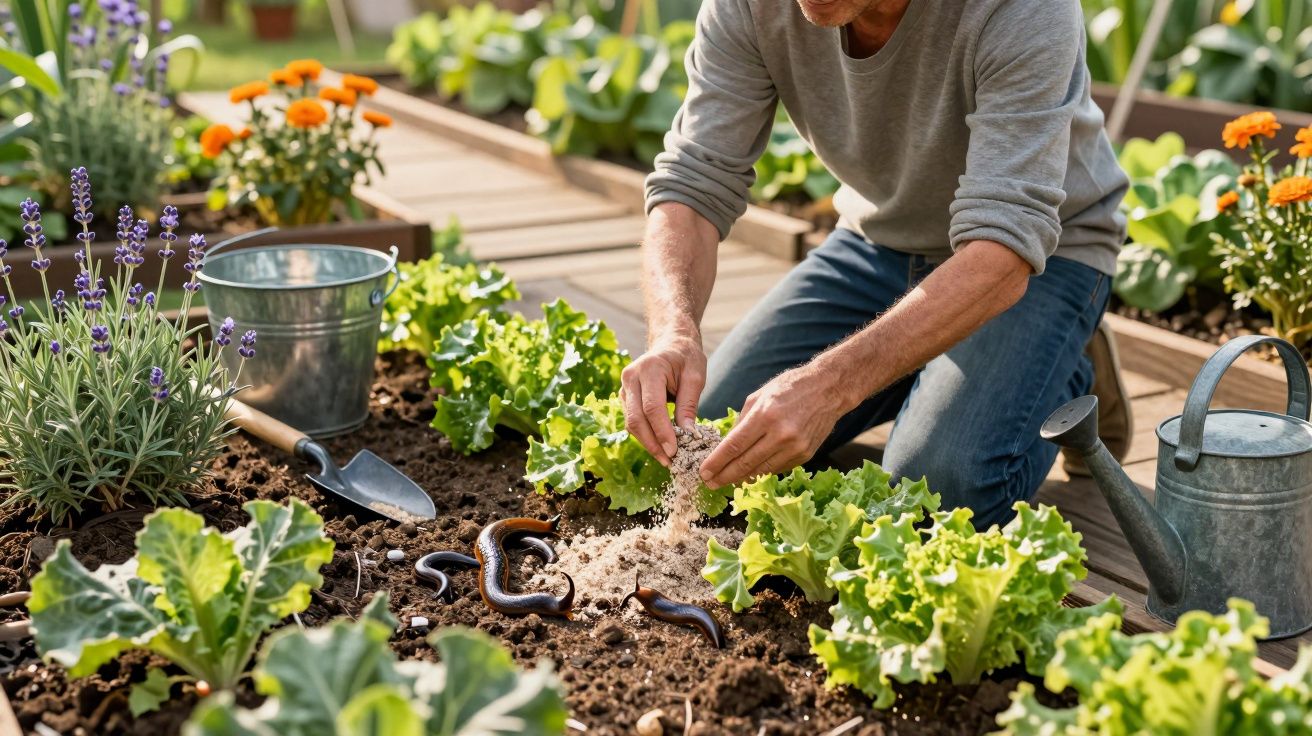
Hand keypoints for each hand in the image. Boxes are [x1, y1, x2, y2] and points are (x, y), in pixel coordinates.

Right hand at [621, 335, 706, 465]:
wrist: (671, 341)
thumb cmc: (686, 357)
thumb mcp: (695, 376)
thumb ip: (689, 405)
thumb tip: (687, 435)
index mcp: (650, 368)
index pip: (652, 407)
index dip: (662, 432)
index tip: (674, 451)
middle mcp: (631, 377)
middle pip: (636, 419)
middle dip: (652, 443)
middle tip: (670, 461)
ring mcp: (625, 387)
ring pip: (631, 423)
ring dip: (648, 443)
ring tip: (667, 459)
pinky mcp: (625, 396)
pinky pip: (633, 420)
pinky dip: (646, 435)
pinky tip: (660, 447)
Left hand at [699, 364, 846, 487]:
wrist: (828, 389)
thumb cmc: (790, 387)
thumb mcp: (759, 396)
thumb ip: (742, 422)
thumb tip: (727, 445)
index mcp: (765, 415)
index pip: (734, 446)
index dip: (717, 462)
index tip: (704, 473)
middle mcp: (781, 434)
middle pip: (746, 463)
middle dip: (725, 476)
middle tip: (710, 483)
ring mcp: (795, 447)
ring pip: (761, 470)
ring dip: (742, 477)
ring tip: (726, 480)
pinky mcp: (805, 455)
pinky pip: (777, 468)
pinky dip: (762, 470)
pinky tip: (750, 472)